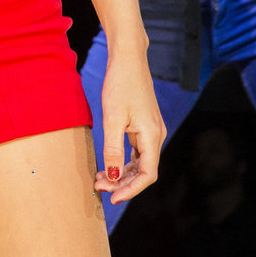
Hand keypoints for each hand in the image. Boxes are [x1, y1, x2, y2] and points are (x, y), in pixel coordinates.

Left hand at [94, 44, 163, 203]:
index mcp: (152, 136)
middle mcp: (156, 135)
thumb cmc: (120, 84)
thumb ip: (113, 150)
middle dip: (123, 183)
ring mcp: (152, 130)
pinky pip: (137, 151)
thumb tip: (114, 177)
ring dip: (123, 173)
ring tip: (101, 178)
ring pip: (141, 162)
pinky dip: (124, 161)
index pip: (148, 175)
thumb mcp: (112, 119)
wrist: (128, 58)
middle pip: (144, 171)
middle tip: (99, 186)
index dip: (131, 190)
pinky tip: (109, 164)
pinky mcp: (144, 125)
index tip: (112, 198)